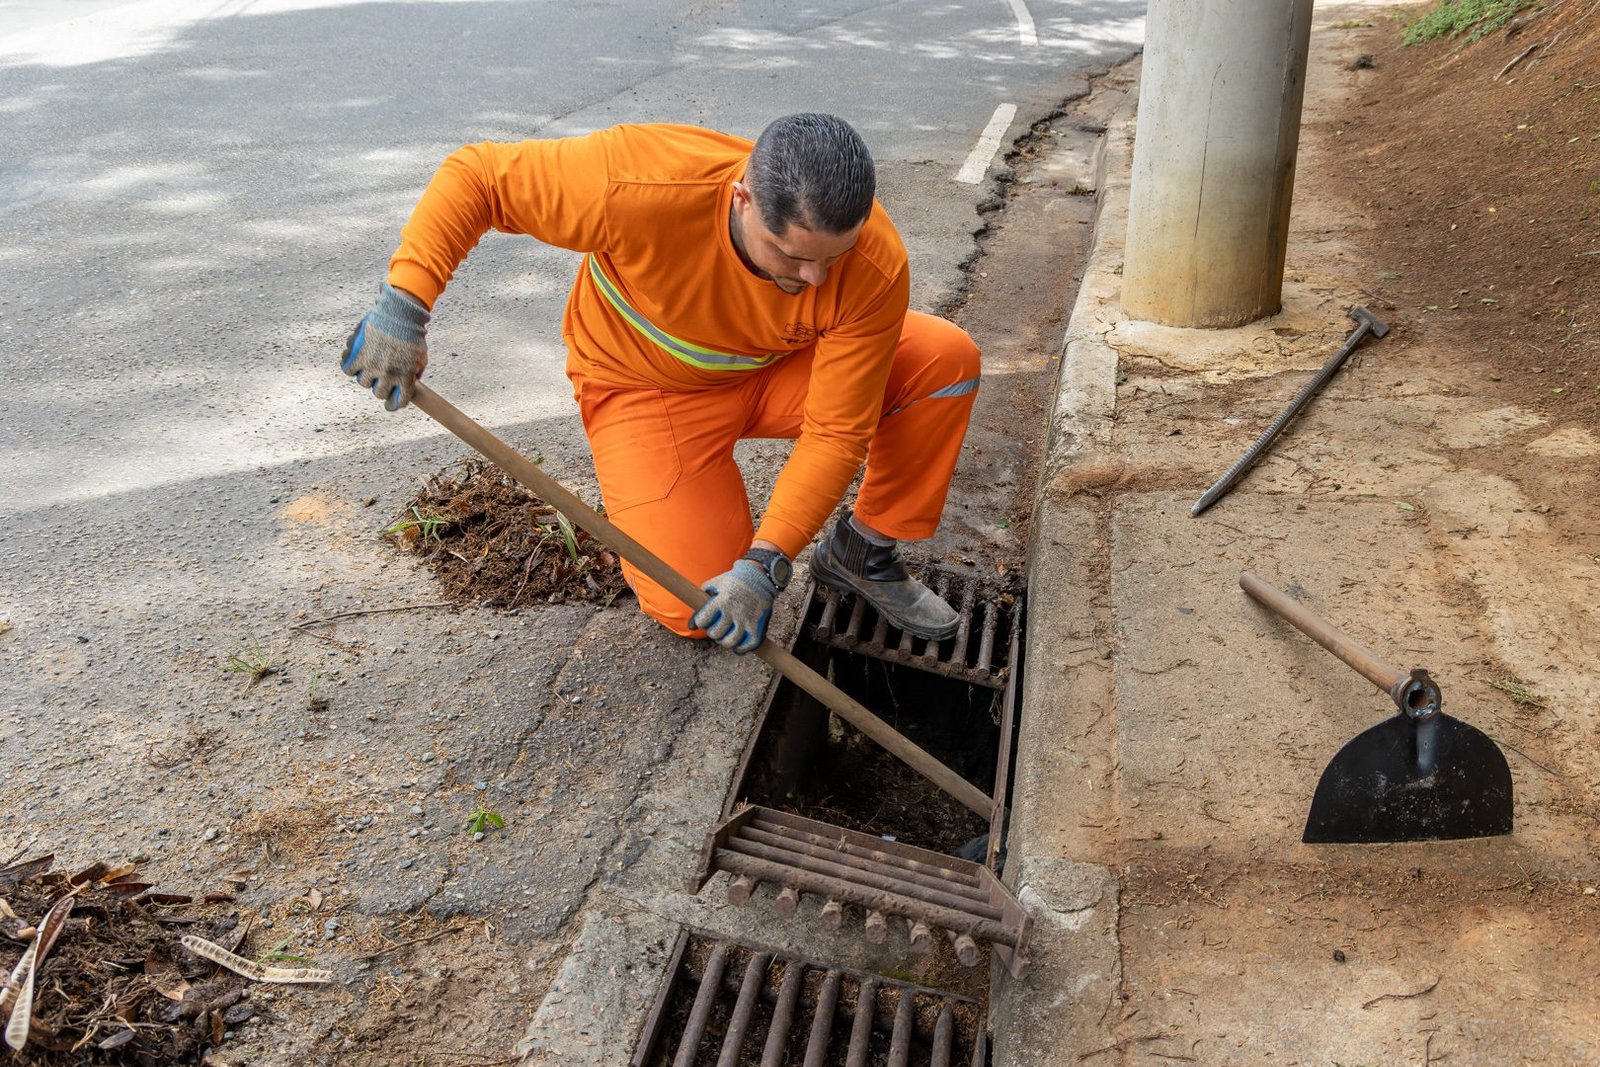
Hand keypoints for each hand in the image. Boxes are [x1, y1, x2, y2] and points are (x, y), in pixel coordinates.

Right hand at [341, 281, 429, 410]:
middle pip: (378, 393)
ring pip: (363, 382)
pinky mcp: (358, 355)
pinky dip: (349, 366)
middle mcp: (388, 376)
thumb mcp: (421, 358)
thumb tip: (411, 382)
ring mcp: (372, 366)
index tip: (389, 405)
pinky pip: (348, 369)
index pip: (398, 402)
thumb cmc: (412, 335)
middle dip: (380, 387)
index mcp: (405, 378)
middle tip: (380, 378)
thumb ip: (416, 373)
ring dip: (366, 376)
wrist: (399, 316)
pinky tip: (353, 360)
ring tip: (369, 365)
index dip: (393, 405)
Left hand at [691, 559, 778, 653]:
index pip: (702, 621)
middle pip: (714, 634)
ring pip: (729, 642)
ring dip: (724, 641)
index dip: (700, 622)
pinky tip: (737, 643)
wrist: (760, 577)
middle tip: (717, 626)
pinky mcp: (758, 627)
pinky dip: (739, 648)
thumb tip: (691, 626)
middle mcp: (734, 611)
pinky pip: (746, 646)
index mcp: (722, 600)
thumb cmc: (733, 581)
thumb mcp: (715, 585)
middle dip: (713, 632)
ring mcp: (747, 620)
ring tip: (726, 635)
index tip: (705, 619)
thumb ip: (701, 602)